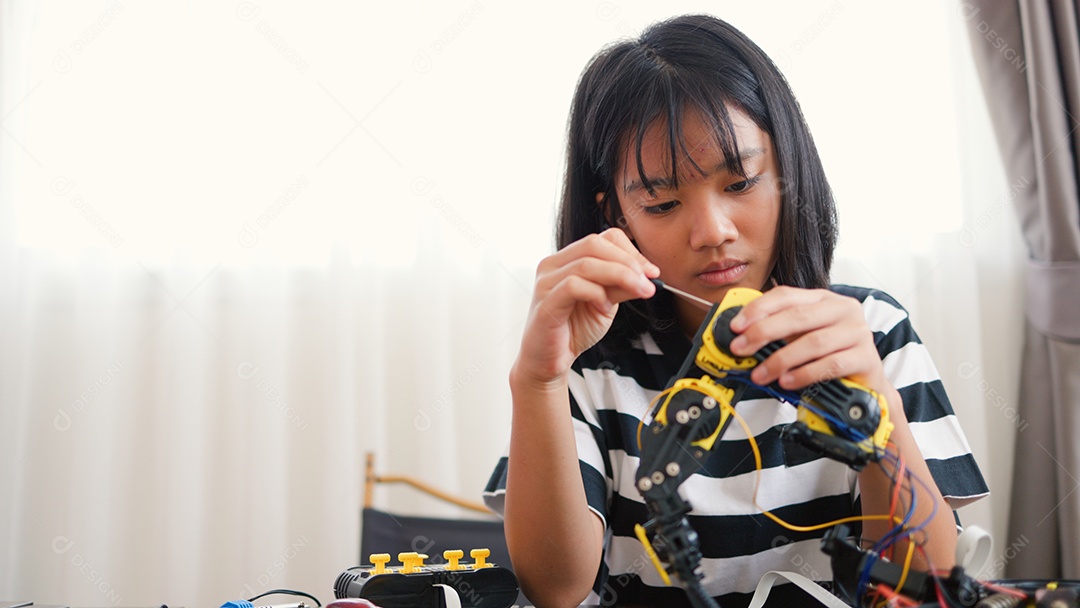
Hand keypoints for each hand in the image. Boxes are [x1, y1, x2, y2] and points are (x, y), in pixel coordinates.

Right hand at [513, 228, 659, 386]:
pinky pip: (573, 285)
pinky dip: (596, 293)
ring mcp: (546, 282)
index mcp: (567, 260)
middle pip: (594, 244)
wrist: (550, 361)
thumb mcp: (606, 303)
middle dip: (627, 261)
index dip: (630, 251)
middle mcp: (553, 265)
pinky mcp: (545, 302)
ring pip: (586, 264)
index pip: (601, 239)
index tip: (651, 272)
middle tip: (649, 280)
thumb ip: (622, 286)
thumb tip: (648, 275)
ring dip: (620, 275)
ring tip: (638, 291)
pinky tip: (605, 306)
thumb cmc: (573, 330)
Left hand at [725, 286, 890, 397]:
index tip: (736, 326)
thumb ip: (778, 332)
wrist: (866, 385)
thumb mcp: (802, 337)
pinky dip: (804, 374)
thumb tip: (741, 338)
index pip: (786, 295)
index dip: (758, 309)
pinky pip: (830, 364)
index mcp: (824, 299)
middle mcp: (843, 310)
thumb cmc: (829, 357)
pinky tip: (786, 382)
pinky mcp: (866, 358)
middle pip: (797, 316)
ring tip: (760, 374)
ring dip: (780, 360)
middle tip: (740, 349)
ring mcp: (858, 332)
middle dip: (763, 333)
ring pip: (812, 342)